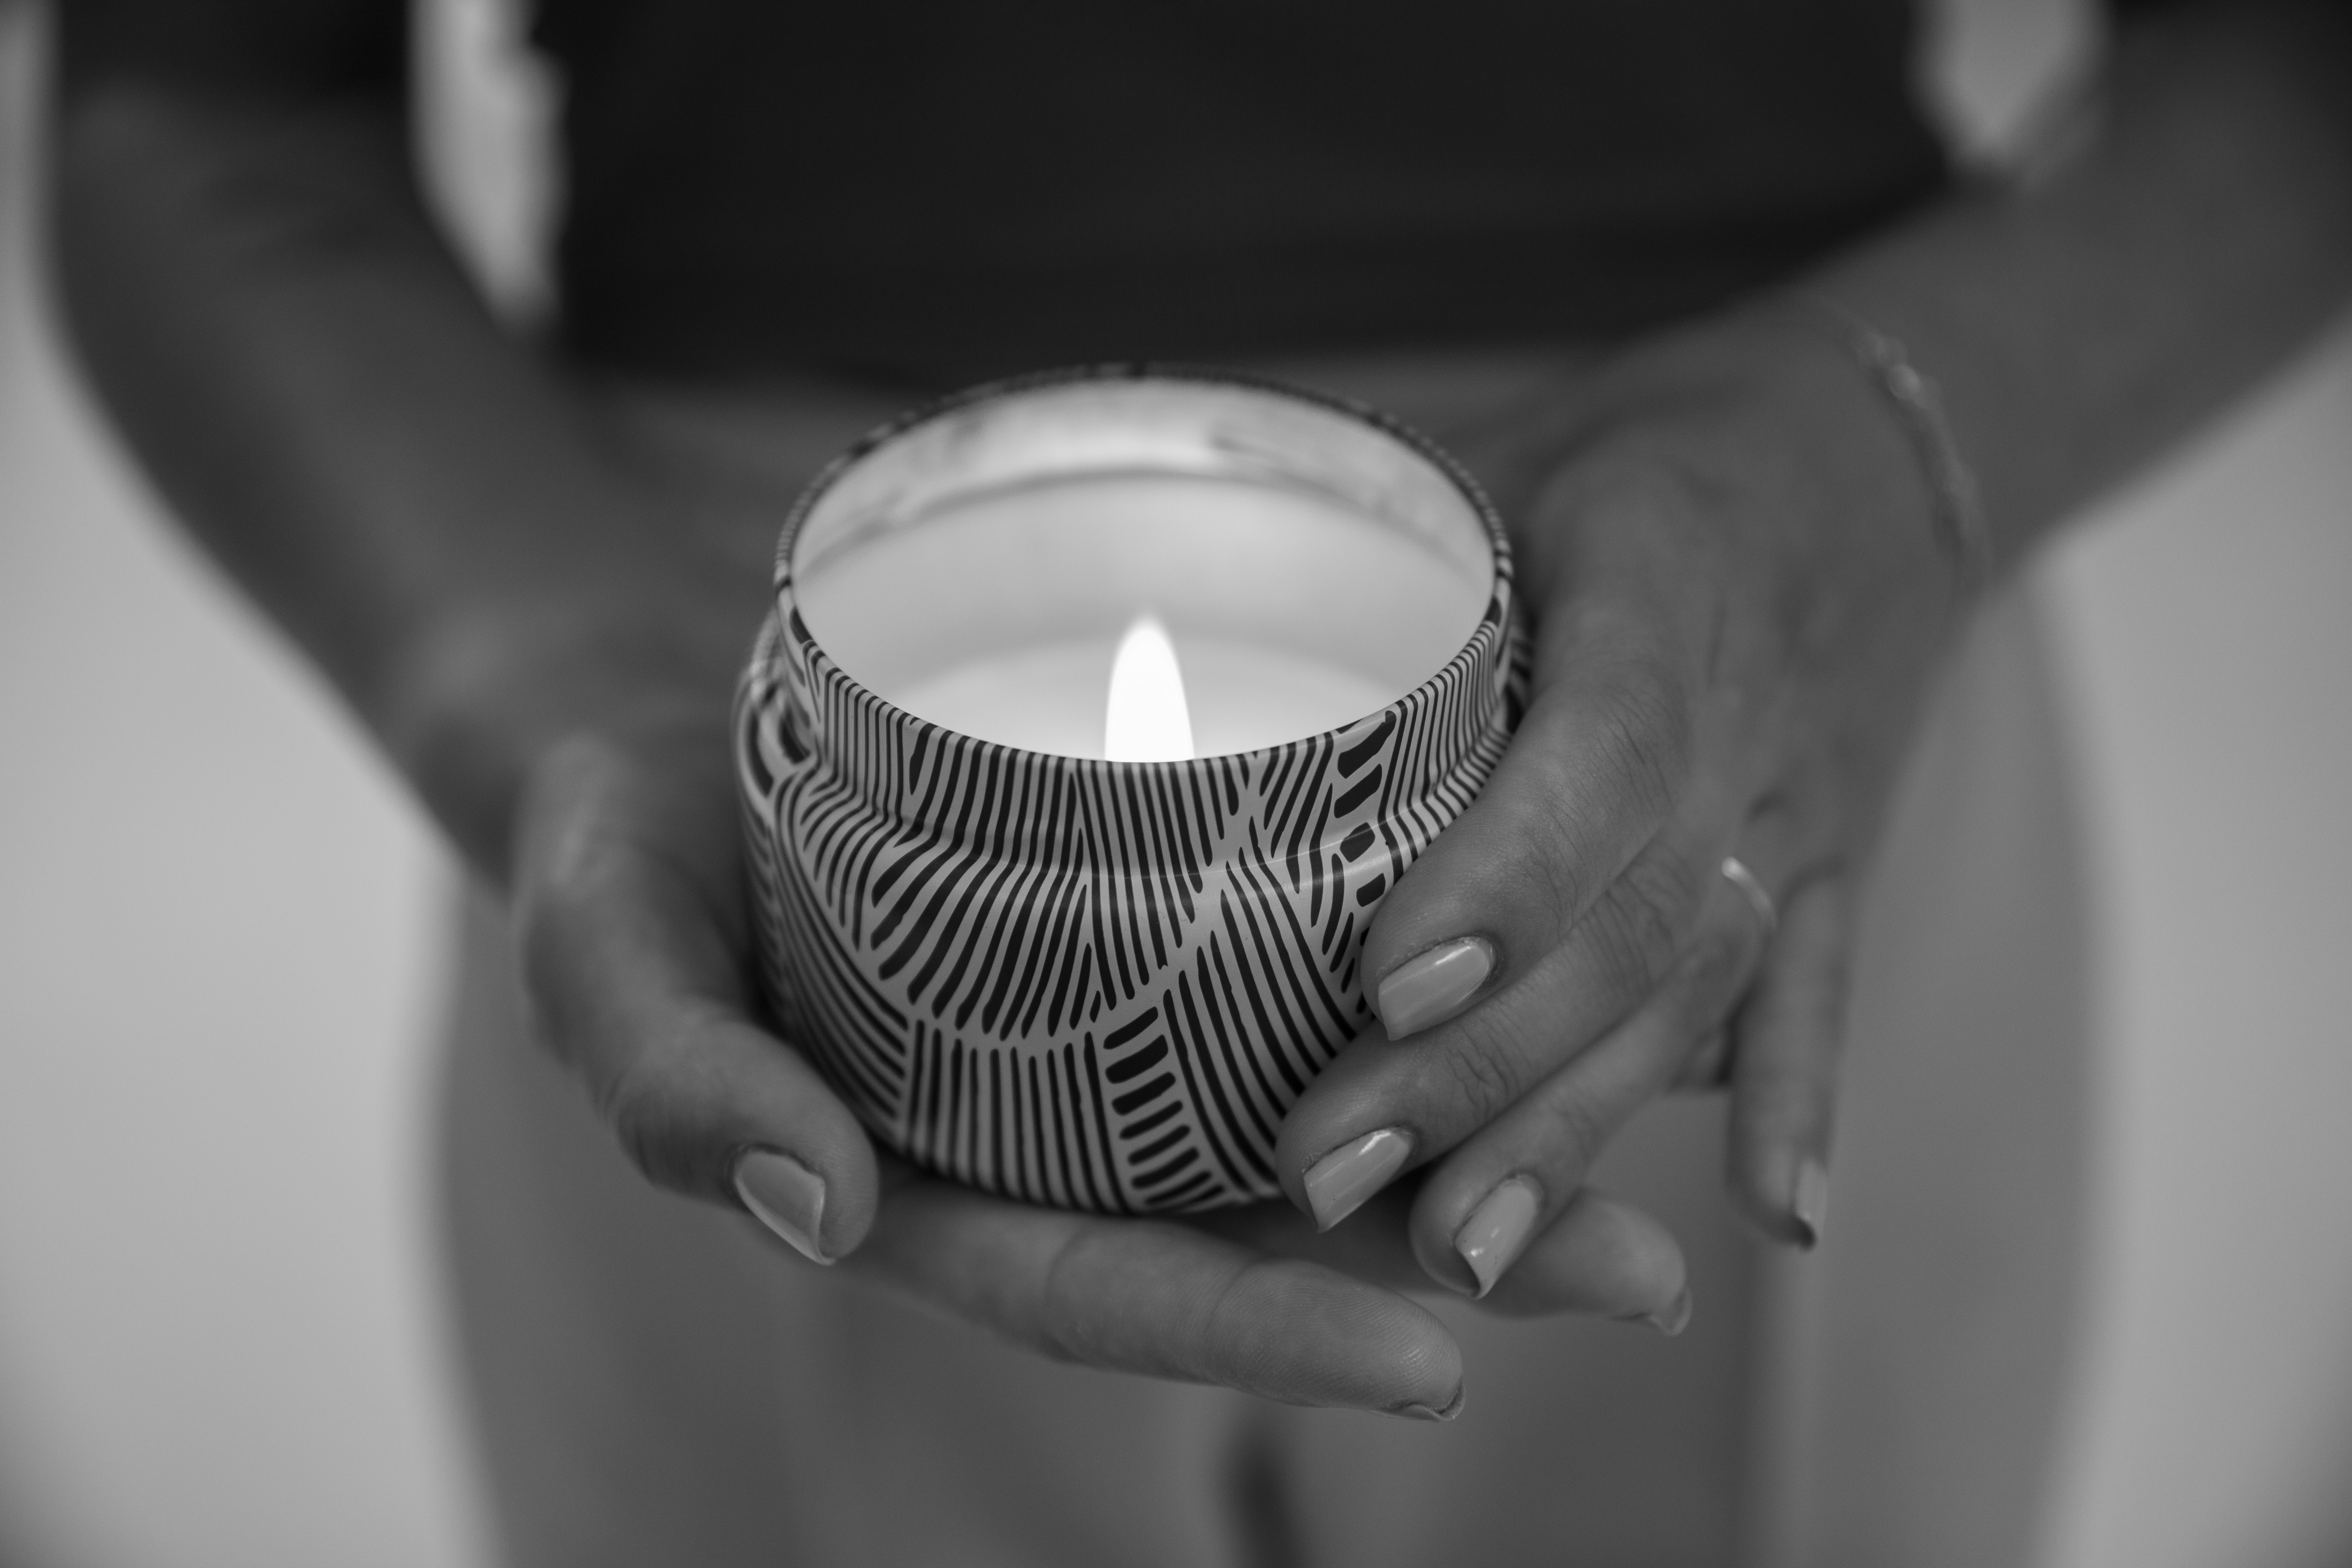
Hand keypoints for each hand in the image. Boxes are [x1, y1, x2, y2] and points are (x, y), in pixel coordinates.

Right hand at [481, 386, 1692, 1420]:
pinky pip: (1296, 975)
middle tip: (1636, 1271)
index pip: (1112, 1289)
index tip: (1434, 1355)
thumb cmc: (614, 850)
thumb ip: (676, 1084)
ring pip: (1313, 1109)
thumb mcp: (605, 953)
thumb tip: (817, 1211)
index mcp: (930, 1185)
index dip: (1263, 1331)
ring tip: (1667, 1135)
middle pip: (1257, 1223)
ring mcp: (1100, 1032)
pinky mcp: (1138, 921)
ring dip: (1484, 1129)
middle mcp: (1041, 1130)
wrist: (650, 725)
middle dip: (1446, 1259)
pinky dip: (1424, 989)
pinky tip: (1557, 971)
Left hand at [1275, 307, 1968, 1298]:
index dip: (1504, 881)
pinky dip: (1798, 1107)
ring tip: (1461, 1253)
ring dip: (1581, 1129)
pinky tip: (1774, 1224)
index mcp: (1661, 584)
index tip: (1387, 989)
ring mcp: (1798, 809)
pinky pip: (1819, 997)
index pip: (1594, 755)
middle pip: (1626, 922)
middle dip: (1482, 1067)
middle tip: (1329, 1173)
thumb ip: (1359, 536)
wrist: (1869, 447)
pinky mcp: (1832, 868)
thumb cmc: (1644, 449)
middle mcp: (1744, 716)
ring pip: (1697, 992)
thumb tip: (1136, 606)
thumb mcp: (1506, 452)